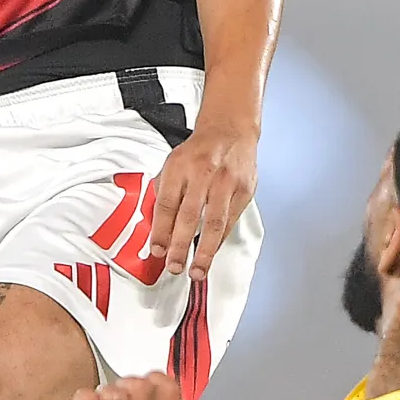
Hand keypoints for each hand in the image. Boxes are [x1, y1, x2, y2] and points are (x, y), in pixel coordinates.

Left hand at [149, 116, 257, 279]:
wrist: (231, 129)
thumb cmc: (199, 151)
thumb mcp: (172, 163)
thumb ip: (163, 192)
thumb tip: (155, 226)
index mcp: (179, 166)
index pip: (166, 204)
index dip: (160, 230)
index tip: (157, 251)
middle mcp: (203, 173)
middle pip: (189, 215)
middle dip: (180, 246)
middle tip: (174, 266)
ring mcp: (226, 181)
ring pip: (214, 222)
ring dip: (205, 251)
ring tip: (197, 270)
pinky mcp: (244, 190)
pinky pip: (230, 221)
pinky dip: (220, 240)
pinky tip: (212, 252)